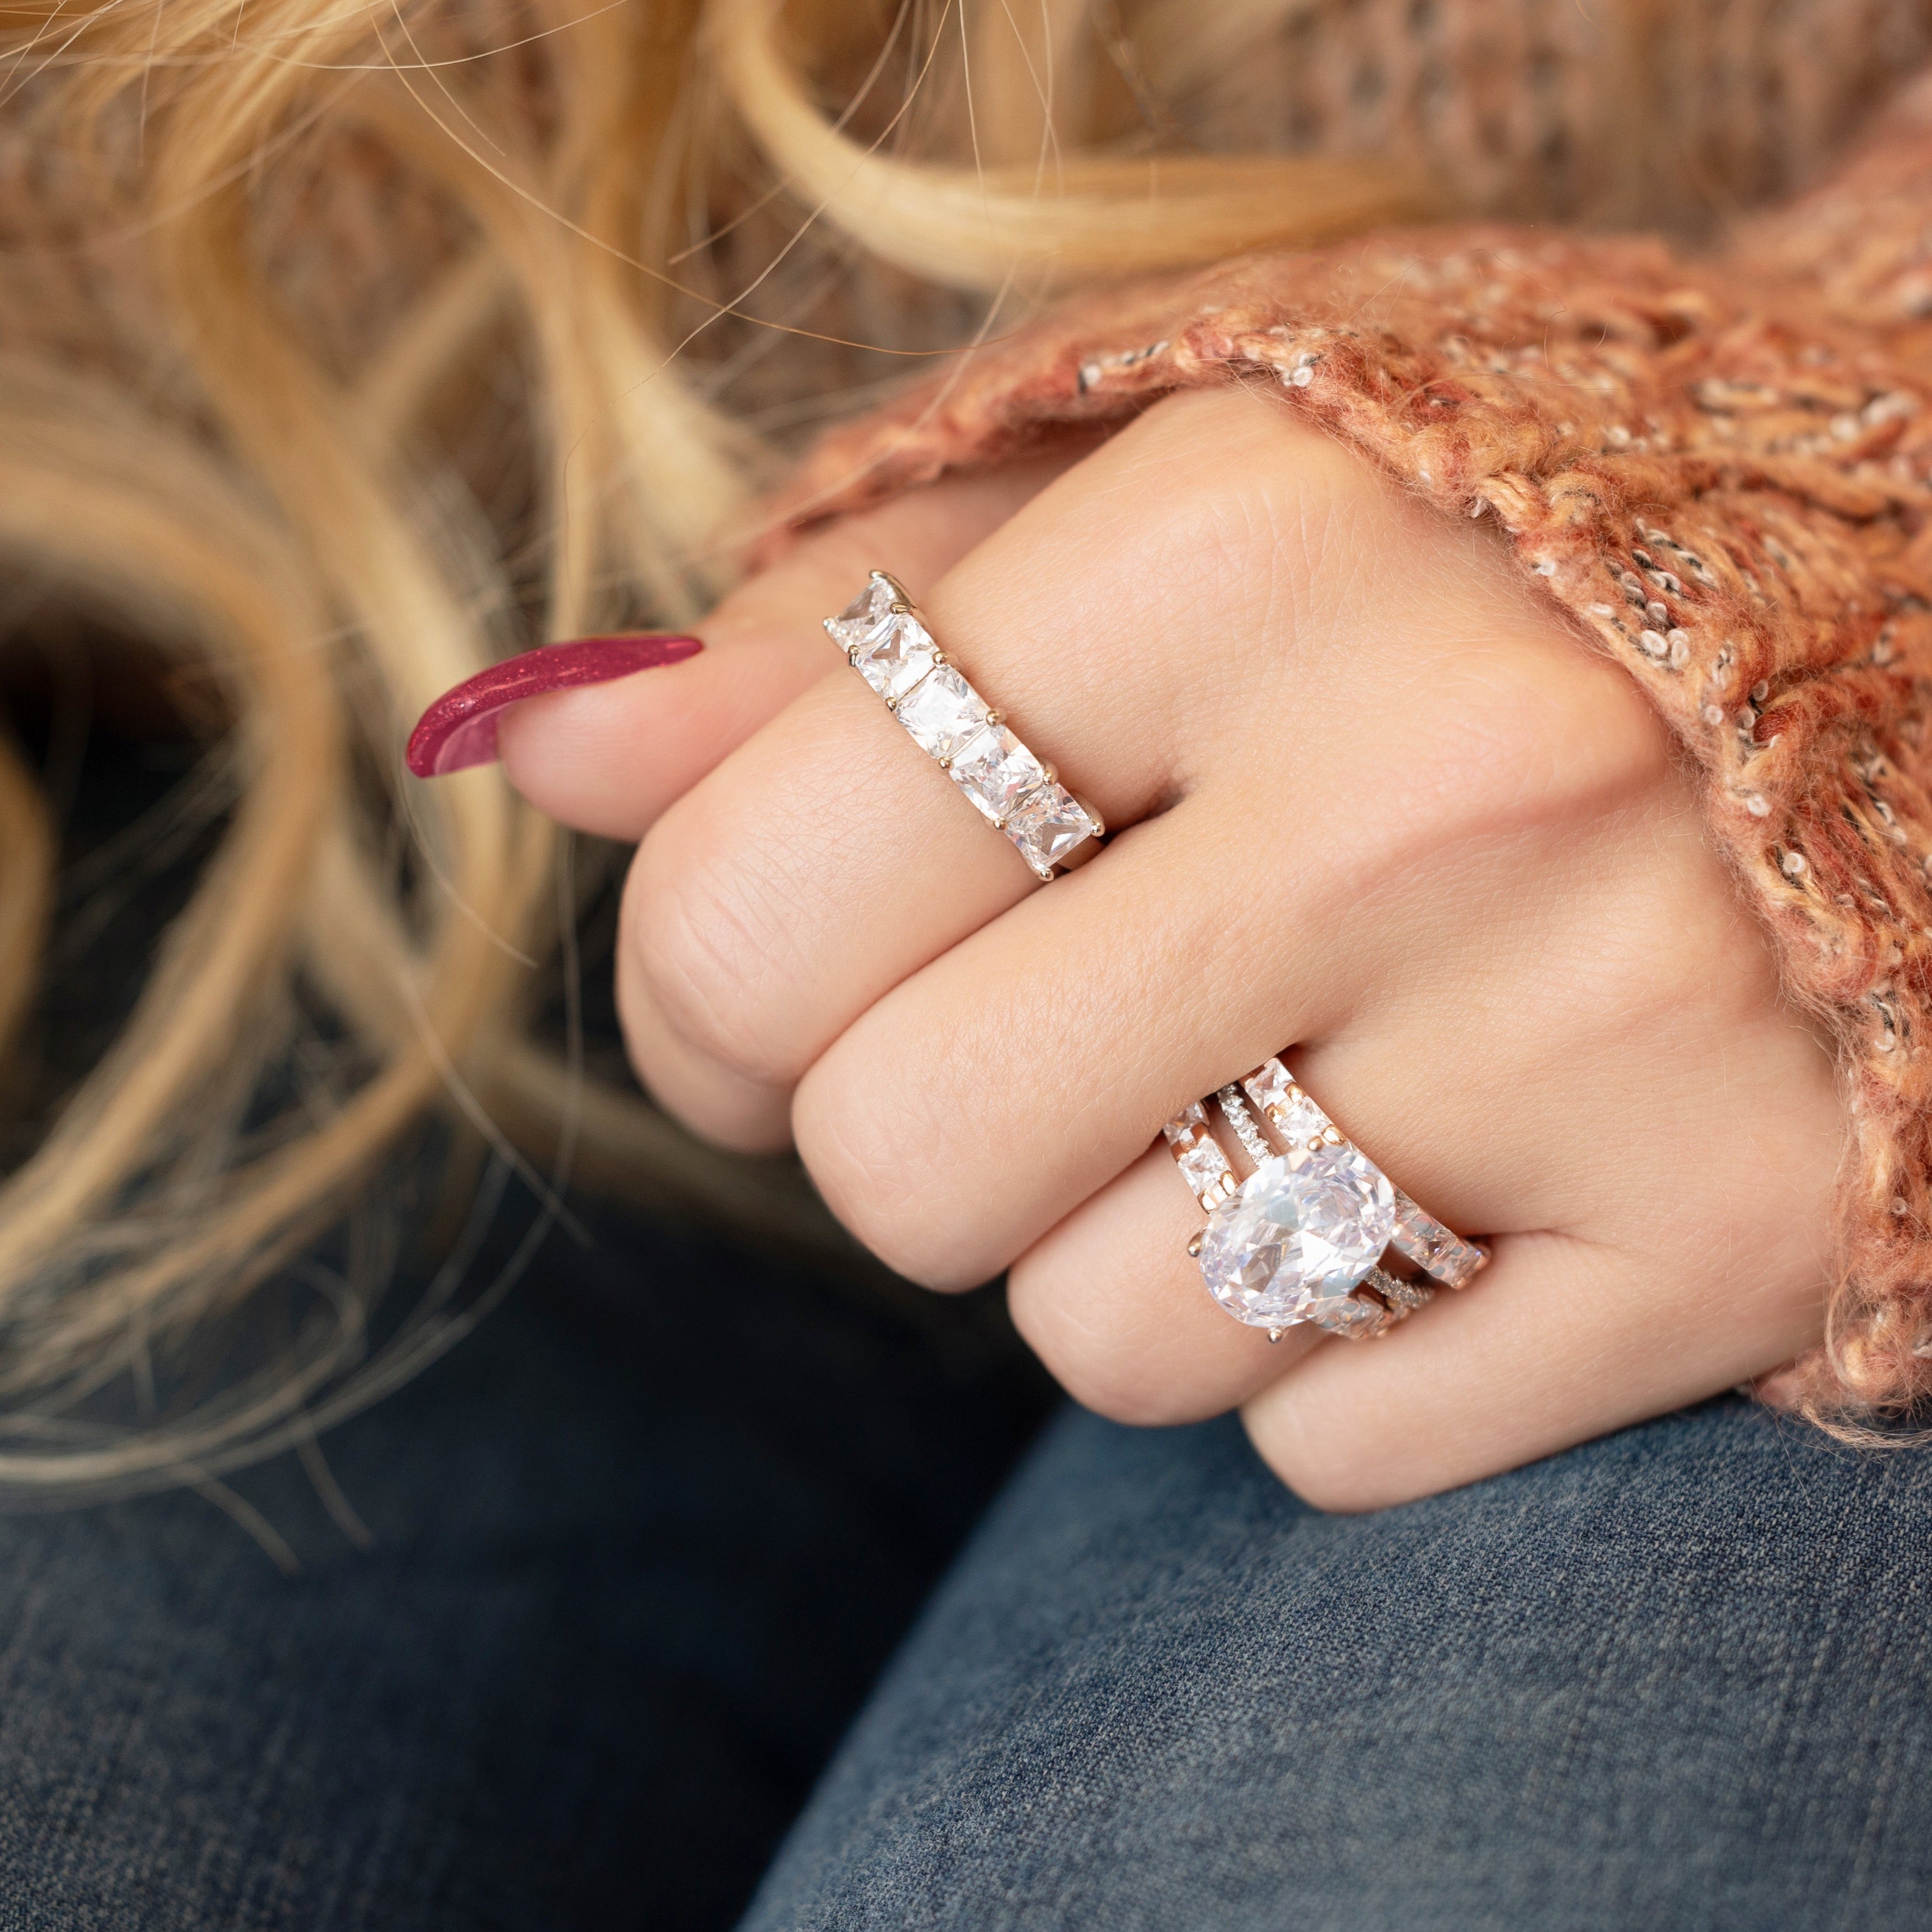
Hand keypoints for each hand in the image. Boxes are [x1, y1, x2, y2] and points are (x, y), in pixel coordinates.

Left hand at [498, 387, 1842, 1509]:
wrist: (1895, 605)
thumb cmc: (1447, 555)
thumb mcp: (1140, 511)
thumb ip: (828, 639)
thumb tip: (541, 746)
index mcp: (1235, 545)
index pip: (760, 893)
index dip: (699, 986)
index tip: (753, 996)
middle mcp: (1431, 792)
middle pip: (909, 1159)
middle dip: (900, 1131)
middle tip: (1006, 1043)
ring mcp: (1608, 1035)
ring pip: (1111, 1334)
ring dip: (1121, 1240)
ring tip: (1262, 1086)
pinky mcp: (1733, 1235)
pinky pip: (1336, 1441)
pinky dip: (1325, 1347)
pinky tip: (1431, 1176)